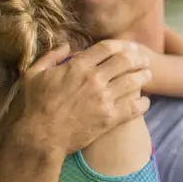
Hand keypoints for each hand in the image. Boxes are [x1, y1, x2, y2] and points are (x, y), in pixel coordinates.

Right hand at [18, 40, 151, 155]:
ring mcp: (104, 98)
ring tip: (148, 76)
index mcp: (78, 66)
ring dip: (144, 77)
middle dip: (138, 59)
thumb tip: (66, 45)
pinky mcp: (109, 118)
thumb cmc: (35, 106)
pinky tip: (146, 102)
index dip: (122, 45)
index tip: (130, 46)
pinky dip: (143, 104)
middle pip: (124, 61)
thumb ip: (50, 56)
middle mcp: (94, 79)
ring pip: (132, 82)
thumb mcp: (34, 75)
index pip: (107, 48)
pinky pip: (134, 108)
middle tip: (144, 60)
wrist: (41, 136)